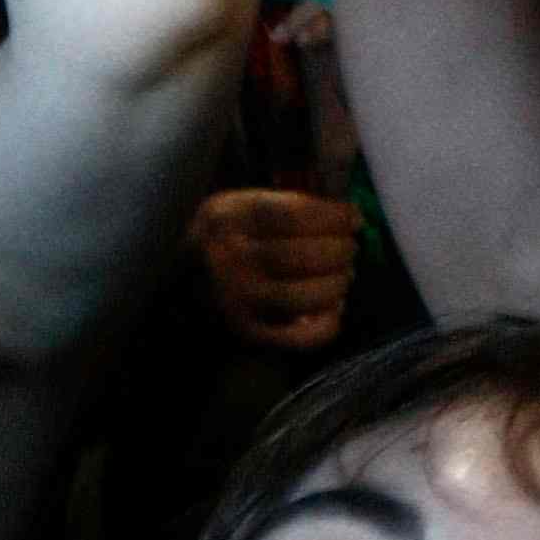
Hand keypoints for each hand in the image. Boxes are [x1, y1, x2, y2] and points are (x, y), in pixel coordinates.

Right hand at [188, 186, 360, 352]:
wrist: (184, 291)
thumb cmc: (225, 241)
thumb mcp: (239, 207)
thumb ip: (284, 204)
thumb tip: (345, 213)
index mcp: (227, 217)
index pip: (292, 214)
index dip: (333, 216)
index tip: (355, 217)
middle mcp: (229, 258)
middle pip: (302, 255)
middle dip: (340, 250)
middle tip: (350, 248)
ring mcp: (237, 300)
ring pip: (303, 295)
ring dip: (337, 284)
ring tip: (344, 275)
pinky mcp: (249, 333)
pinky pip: (300, 336)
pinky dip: (327, 323)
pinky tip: (334, 308)